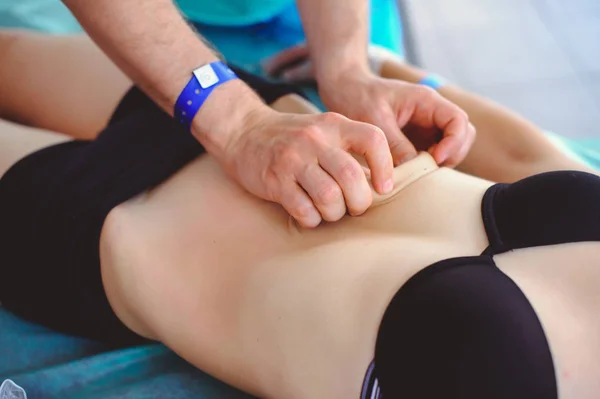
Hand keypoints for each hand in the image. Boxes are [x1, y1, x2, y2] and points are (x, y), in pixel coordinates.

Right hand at [220, 107, 393, 227]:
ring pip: (329, 197)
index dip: (385, 166)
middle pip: (352, 176)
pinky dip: (312, 219)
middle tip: (354, 207)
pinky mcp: (274, 180)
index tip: (382, 186)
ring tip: (330, 211)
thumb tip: (380, 184)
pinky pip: (304, 210)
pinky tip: (309, 214)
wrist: (242, 131)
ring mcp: (293, 160)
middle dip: (360, 201)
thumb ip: (349, 149)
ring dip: (335, 213)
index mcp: (333, 125)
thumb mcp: (322, 131)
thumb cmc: (291, 138)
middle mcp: (314, 139)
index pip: (373, 139)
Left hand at [263, 45, 475, 166]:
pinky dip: (426, 167)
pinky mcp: (415, 141)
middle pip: (462, 136)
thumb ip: (395, 145)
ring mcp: (425, 128)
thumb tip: (413, 170)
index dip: (454, 143)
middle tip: (427, 170)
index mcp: (426, 101)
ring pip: (449, 149)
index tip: (434, 159)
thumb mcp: (374, 120)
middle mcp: (431, 114)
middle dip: (452, 155)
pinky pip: (431, 156)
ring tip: (415, 173)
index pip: (459, 121)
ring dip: (440, 164)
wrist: (342, 90)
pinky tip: (407, 173)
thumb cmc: (357, 97)